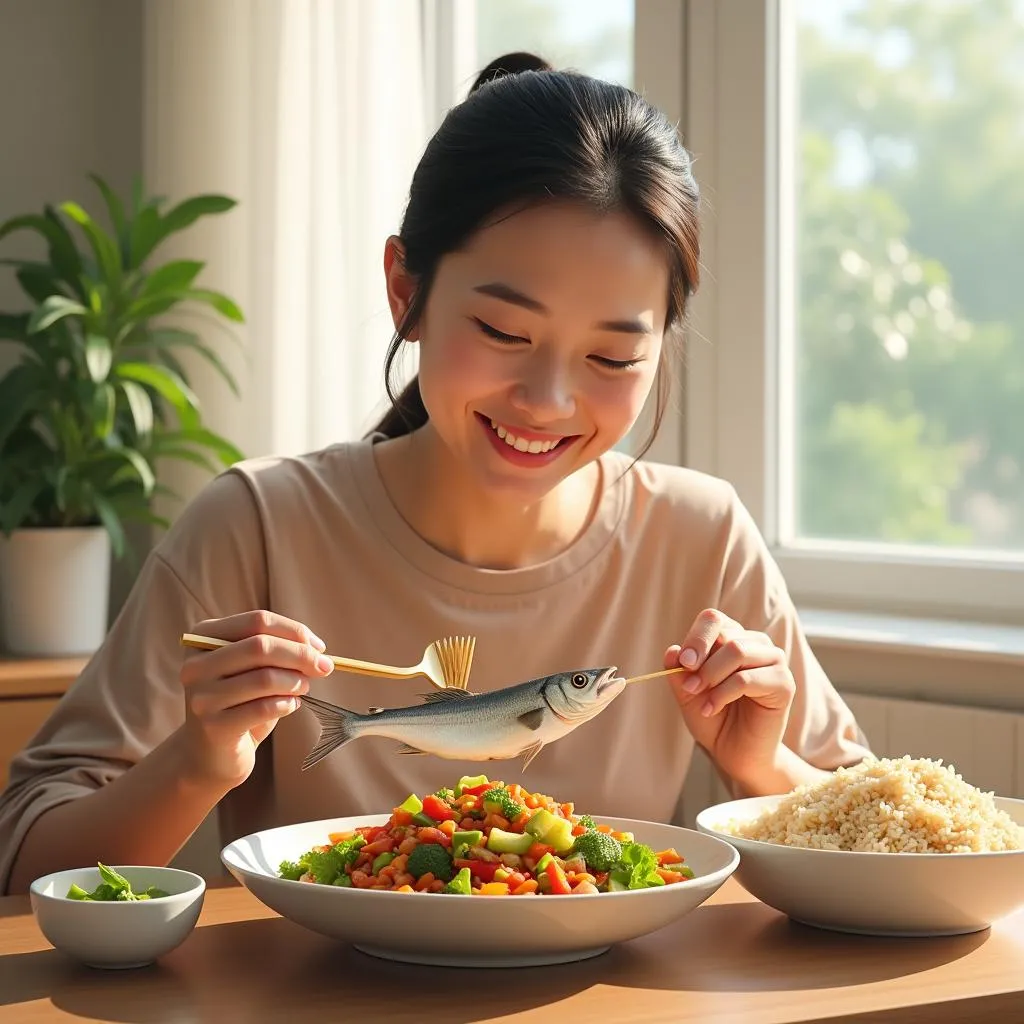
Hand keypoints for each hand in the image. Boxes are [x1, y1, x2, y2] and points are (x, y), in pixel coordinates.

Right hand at [177, 610, 333, 787]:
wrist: (212, 753)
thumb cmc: (241, 702)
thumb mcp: (254, 668)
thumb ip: (278, 651)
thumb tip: (317, 649)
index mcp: (203, 637)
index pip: (257, 621)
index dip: (295, 631)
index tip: (319, 647)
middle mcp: (195, 664)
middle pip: (261, 646)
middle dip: (301, 655)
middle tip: (324, 667)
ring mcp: (201, 697)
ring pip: (265, 678)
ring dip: (296, 682)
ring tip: (303, 688)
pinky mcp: (213, 727)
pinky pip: (264, 708)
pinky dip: (287, 704)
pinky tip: (291, 705)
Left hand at [665, 608, 795, 788]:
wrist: (734, 751)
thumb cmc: (713, 717)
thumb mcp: (687, 692)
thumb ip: (679, 670)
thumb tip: (673, 650)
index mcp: (732, 637)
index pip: (713, 619)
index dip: (697, 637)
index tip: (683, 662)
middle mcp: (755, 644)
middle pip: (726, 635)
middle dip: (701, 660)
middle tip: (689, 687)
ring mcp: (773, 661)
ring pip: (737, 651)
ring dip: (711, 676)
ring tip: (700, 700)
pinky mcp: (784, 683)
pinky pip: (747, 678)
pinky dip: (723, 693)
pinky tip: (712, 709)